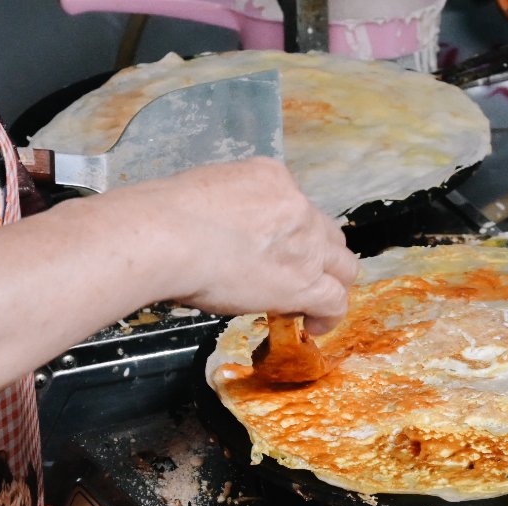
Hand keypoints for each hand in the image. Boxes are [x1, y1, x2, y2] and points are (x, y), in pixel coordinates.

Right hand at [102, 157, 358, 332]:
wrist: (166, 236)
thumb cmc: (164, 218)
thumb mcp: (203, 193)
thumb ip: (226, 208)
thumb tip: (219, 231)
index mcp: (271, 177)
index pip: (297, 207)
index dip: (292, 234)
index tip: (276, 251)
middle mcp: (296, 205)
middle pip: (328, 234)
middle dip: (318, 256)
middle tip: (299, 277)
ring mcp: (306, 243)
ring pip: (343, 265)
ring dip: (332, 283)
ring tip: (313, 304)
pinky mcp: (306, 281)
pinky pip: (334, 299)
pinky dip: (330, 315)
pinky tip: (314, 325)